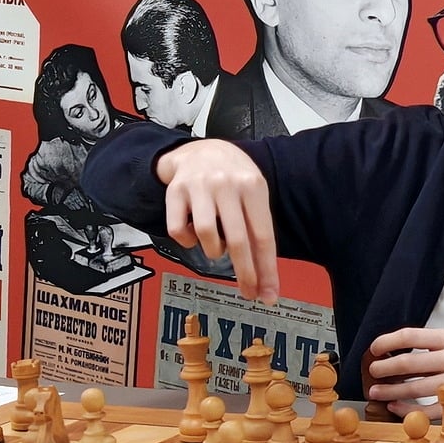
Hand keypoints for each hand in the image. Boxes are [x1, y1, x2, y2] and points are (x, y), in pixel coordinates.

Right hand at [155, 140, 278, 303]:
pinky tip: (194, 234)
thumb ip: (258, 226)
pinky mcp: (175, 192)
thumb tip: (264, 273)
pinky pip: (178, 230)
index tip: (268, 293)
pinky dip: (187, 241)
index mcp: (252, 186)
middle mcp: (226, 185)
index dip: (267, 269)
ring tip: (217, 245)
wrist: (199, 149)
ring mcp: (199, 187)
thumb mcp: (253, 191)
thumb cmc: (231, 175)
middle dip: (245, 273)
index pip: (263, 235)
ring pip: (207, 236)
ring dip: (214, 251)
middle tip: (248, 291)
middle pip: (238, 240)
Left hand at [366, 327, 443, 418]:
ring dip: (391, 392)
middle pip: (410, 363)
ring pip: (417, 388)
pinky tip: (396, 408)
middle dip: (385, 368)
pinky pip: (431, 410)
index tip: (374, 348)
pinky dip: (409, 411)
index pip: (412, 336)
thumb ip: (431, 348)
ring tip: (376, 393)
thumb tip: (393, 353)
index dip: (388, 341)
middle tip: (372, 372)